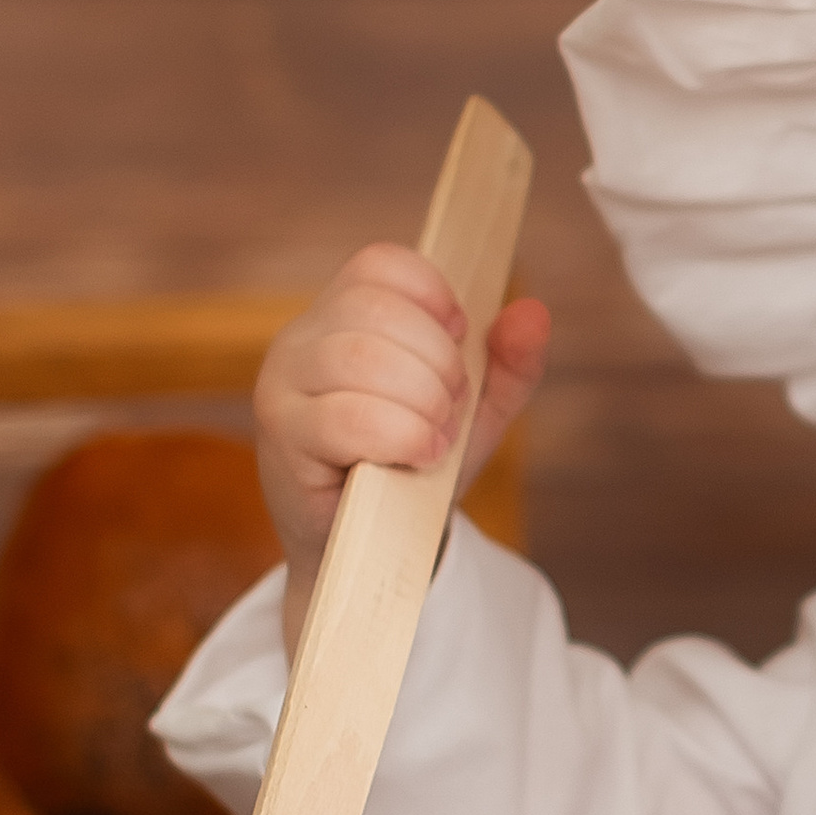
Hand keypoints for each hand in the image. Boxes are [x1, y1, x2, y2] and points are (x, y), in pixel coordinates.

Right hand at [254, 245, 550, 635]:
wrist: (376, 550)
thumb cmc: (416, 470)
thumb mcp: (474, 412)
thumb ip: (509, 363)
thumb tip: (532, 312)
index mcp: (341, 317)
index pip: (378, 264)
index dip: (433, 296)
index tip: (459, 343)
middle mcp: (301, 341)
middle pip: (375, 311)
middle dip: (438, 363)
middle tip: (451, 409)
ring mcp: (283, 388)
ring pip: (361, 359)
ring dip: (422, 402)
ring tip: (435, 438)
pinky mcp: (282, 440)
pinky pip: (348, 419)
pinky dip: (402, 436)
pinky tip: (420, 458)